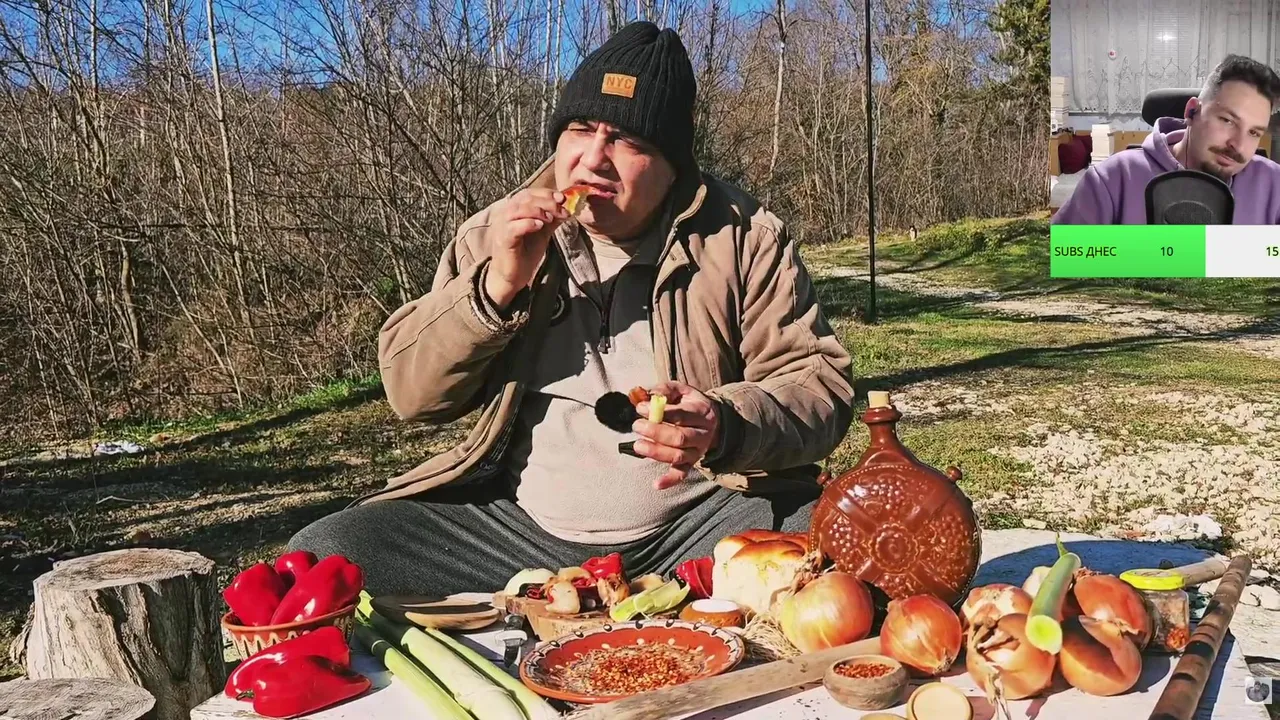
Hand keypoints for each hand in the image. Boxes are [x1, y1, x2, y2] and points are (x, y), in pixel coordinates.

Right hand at [484, 189, 569, 308]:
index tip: (562, 198)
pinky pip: (514, 227)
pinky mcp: (503, 239)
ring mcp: (502, 226)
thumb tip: (566, 208)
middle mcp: (505, 214)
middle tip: (562, 210)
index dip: (546, 193)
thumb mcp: (542, 232)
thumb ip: (552, 219)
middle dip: (547, 202)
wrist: (512, 276)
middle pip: (525, 198)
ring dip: (538, 211)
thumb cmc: (524, 253)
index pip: (528, 193)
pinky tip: (540, 226)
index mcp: (513, 210)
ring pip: (519, 209)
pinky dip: (528, 223)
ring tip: (551, 219)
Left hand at [632, 382, 719, 489]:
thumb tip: (648, 396)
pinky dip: (670, 480)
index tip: (640, 408)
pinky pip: (682, 474)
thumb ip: (665, 390)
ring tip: (637, 445)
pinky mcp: (691, 463)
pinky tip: (656, 484)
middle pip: (679, 437)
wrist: (712, 421)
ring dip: (656, 452)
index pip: (680, 414)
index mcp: (701, 412)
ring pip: (678, 456)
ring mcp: (697, 451)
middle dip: (655, 432)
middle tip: (636, 425)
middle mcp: (702, 434)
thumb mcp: (682, 390)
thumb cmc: (690, 404)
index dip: (659, 412)